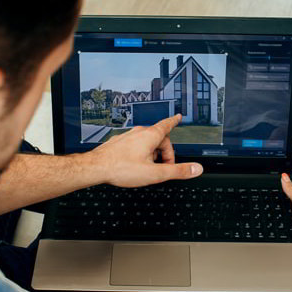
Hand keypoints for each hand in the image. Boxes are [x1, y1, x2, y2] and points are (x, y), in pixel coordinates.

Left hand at [88, 114, 203, 186]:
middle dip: (165, 152)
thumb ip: (177, 171)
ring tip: (148, 169)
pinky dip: (140, 153)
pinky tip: (135, 165)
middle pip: (159, 138)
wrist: (96, 168)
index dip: (175, 122)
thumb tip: (196, 168)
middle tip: (165, 168)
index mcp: (150, 136)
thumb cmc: (121, 168)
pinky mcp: (119, 143)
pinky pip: (135, 145)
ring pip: (146, 142)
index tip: (178, 117)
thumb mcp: (155, 174)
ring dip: (152, 154)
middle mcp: (139, 133)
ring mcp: (127, 137)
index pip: (167, 125)